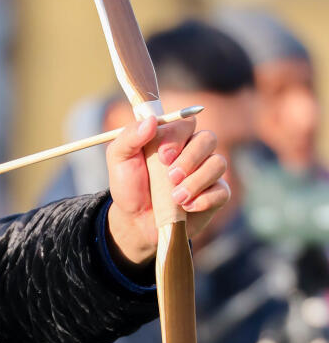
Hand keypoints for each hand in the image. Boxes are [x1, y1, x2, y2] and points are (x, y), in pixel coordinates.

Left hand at [105, 115, 229, 265]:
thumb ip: (130, 136)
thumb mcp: (119, 159)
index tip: (163, 157)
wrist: (135, 221)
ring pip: (218, 163)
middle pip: (208, 138)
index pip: (186, 123)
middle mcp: (193, 150)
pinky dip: (205, 199)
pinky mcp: (215, 195)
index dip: (177, 137)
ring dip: (197, 181)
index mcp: (172, 137)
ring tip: (176, 198)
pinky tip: (187, 208)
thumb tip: (151, 121)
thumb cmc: (129, 186)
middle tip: (171, 177)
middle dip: (190, 158)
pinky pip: (223, 191)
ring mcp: (206, 172)